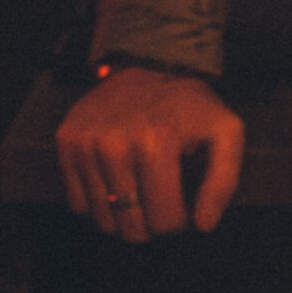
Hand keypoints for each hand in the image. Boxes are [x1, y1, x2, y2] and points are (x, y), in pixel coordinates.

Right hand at [56, 68, 244, 242]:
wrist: (148, 65)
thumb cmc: (189, 108)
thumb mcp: (225, 132)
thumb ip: (224, 181)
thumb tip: (203, 224)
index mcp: (155, 142)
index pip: (165, 222)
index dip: (180, 220)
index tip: (184, 202)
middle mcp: (113, 144)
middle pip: (132, 227)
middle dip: (152, 222)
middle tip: (162, 195)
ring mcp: (85, 143)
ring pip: (104, 220)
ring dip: (125, 213)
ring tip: (141, 185)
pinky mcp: (66, 142)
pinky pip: (79, 205)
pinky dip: (99, 201)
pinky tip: (118, 178)